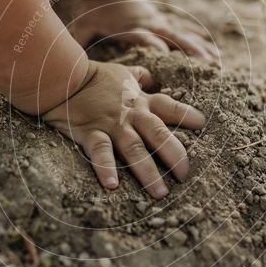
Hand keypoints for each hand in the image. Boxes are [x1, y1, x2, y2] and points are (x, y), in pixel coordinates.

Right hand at [42, 61, 205, 198]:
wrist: (62, 76)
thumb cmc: (93, 76)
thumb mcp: (121, 73)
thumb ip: (138, 77)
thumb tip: (150, 77)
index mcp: (140, 101)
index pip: (170, 108)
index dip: (188, 116)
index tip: (203, 125)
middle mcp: (131, 115)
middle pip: (159, 135)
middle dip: (175, 156)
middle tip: (185, 176)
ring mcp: (112, 125)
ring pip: (135, 150)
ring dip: (149, 172)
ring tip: (160, 193)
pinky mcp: (90, 133)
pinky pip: (100, 153)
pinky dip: (106, 168)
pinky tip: (112, 186)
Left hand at [70, 0, 219, 60]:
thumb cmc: (93, 11)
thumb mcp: (82, 25)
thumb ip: (77, 41)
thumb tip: (65, 58)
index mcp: (129, 26)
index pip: (143, 36)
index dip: (153, 45)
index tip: (165, 57)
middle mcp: (148, 24)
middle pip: (171, 36)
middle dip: (189, 50)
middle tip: (205, 64)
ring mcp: (159, 22)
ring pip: (183, 35)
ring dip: (200, 48)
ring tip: (216, 62)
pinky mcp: (164, 22)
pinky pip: (185, 32)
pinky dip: (200, 41)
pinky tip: (215, 53)